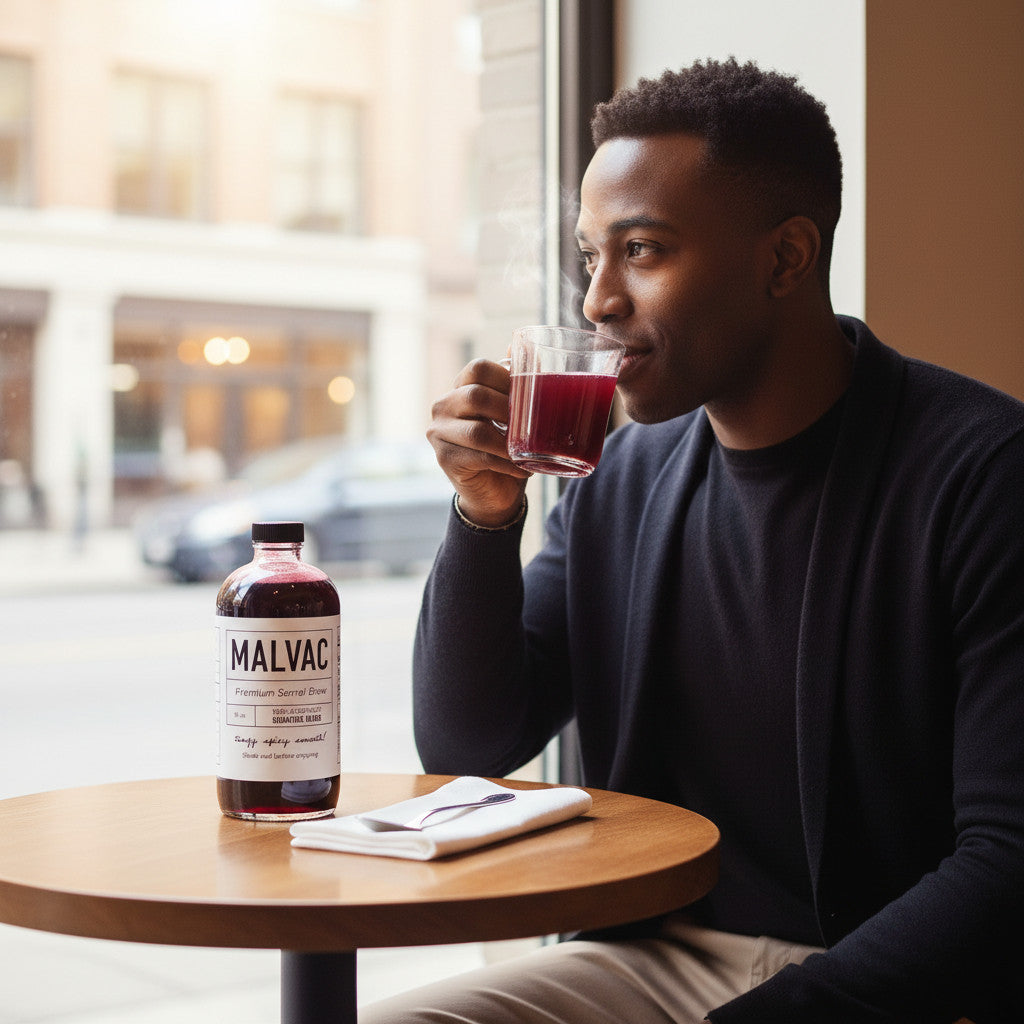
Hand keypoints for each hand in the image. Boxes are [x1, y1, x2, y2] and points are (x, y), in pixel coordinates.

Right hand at [427, 358, 530, 526]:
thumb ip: (516, 382)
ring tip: (530, 450)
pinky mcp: (444, 459)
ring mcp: (439, 433)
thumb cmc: (507, 446)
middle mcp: (443, 405)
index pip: (478, 368)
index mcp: (461, 387)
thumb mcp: (515, 413)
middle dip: (508, 409)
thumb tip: (523, 346)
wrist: (495, 491)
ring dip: (509, 442)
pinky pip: (480, 458)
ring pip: (478, 431)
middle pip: (475, 396)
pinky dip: (507, 464)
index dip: (506, 377)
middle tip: (533, 424)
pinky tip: (523, 468)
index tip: (529, 395)